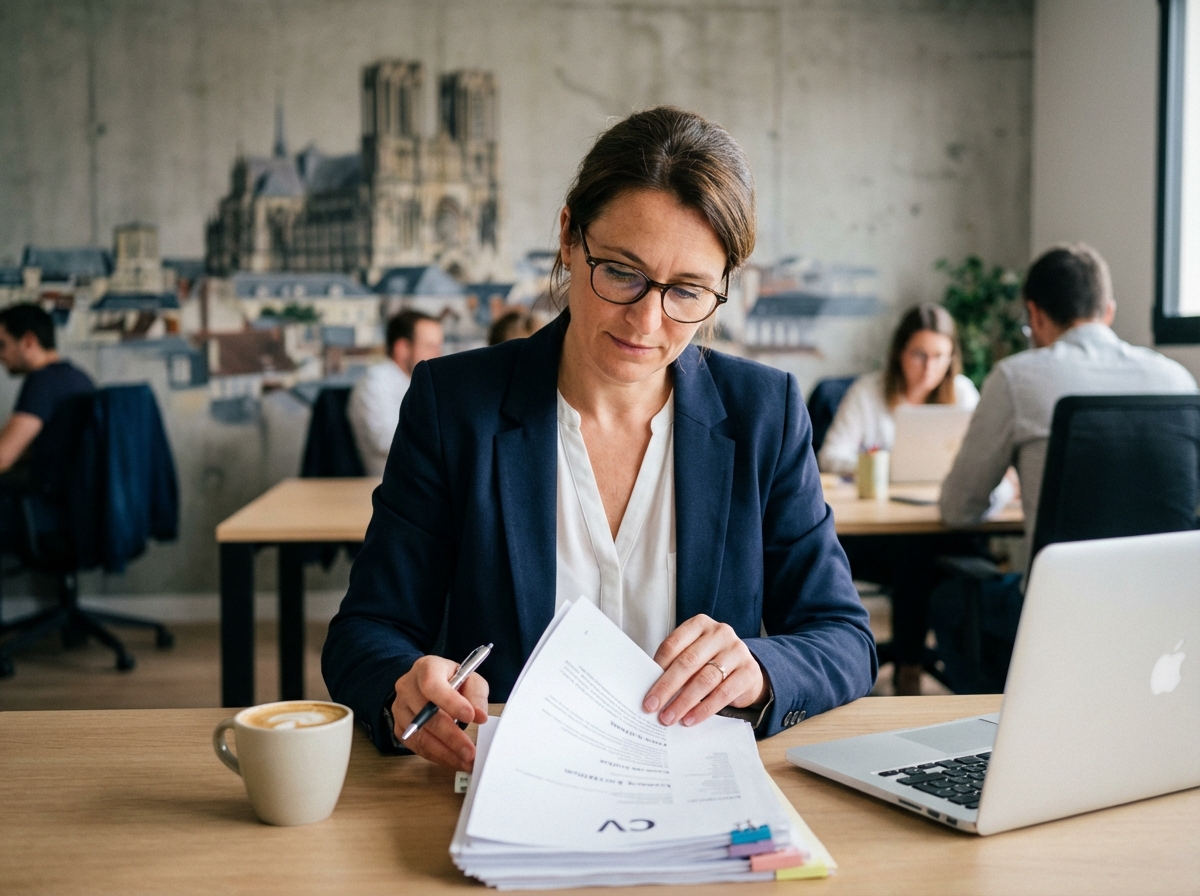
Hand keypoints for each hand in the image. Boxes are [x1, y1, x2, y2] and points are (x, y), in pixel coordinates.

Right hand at [391, 655, 488, 771]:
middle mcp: (407, 687)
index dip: (450, 702)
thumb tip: (480, 716)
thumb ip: (476, 695)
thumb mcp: (469, 678)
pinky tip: (452, 760)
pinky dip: (436, 755)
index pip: (432, 685)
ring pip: (420, 735)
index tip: (470, 717)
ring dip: (444, 752)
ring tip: (465, 761)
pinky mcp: (399, 727)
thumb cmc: (451, 680)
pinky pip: (416, 746)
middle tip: (470, 751)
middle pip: (426, 714)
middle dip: (451, 736)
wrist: (427, 684)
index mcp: (426, 668)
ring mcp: (400, 708)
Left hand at [642, 614, 767, 727]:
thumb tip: (652, 691)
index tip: (646, 690)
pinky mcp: (749, 671)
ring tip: (669, 717)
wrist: (746, 671)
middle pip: (688, 662)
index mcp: (700, 624)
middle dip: (667, 687)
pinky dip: (704, 709)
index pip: (673, 644)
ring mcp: (736, 651)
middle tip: (652, 707)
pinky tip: (690, 719)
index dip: (658, 668)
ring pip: (705, 679)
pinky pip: (723, 693)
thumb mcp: (693, 656)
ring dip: (683, 701)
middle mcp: (719, 633)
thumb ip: (675, 665)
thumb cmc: (710, 662)